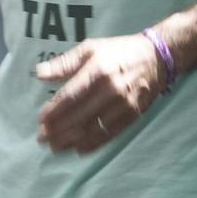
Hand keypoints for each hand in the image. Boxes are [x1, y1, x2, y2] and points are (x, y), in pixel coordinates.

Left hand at [33, 33, 168, 153]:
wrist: (156, 58)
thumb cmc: (118, 51)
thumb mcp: (89, 48)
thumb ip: (64, 63)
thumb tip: (39, 73)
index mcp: (98, 71)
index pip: (71, 96)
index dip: (55, 111)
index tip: (41, 120)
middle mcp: (111, 90)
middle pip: (80, 116)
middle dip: (59, 130)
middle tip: (42, 139)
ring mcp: (124, 105)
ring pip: (95, 128)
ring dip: (72, 140)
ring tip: (55, 147)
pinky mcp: (134, 115)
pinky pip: (111, 134)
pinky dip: (94, 144)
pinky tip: (79, 149)